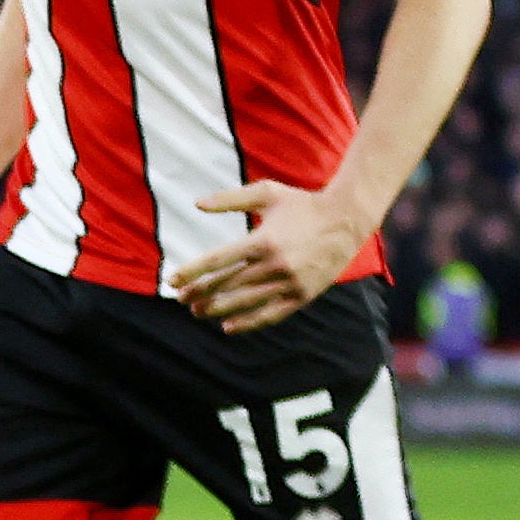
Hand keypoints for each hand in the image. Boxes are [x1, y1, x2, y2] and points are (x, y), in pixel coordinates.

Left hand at [169, 182, 368, 333]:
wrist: (347, 220)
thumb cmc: (302, 204)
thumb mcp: (266, 193)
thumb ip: (230, 199)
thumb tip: (196, 204)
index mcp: (262, 240)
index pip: (218, 260)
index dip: (193, 271)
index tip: (172, 280)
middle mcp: (275, 265)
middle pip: (229, 284)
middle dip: (201, 293)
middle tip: (181, 299)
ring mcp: (291, 282)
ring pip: (247, 302)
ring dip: (219, 309)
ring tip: (197, 312)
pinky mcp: (304, 295)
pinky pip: (273, 314)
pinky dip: (250, 322)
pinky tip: (229, 327)